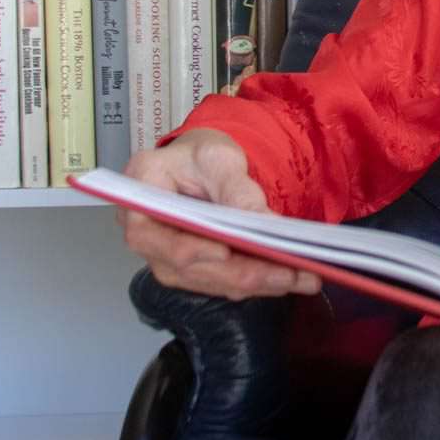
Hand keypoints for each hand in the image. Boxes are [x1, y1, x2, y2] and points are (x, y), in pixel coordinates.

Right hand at [120, 129, 320, 299]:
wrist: (199, 166)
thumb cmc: (200, 156)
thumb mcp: (218, 158)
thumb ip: (236, 188)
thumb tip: (261, 221)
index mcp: (138, 197)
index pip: (149, 235)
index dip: (185, 248)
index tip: (223, 252)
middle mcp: (145, 235)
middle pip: (186, 267)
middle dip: (242, 273)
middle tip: (289, 273)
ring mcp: (165, 258)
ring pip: (209, 281)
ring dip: (257, 283)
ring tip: (301, 278)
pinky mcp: (192, 271)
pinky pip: (222, 282)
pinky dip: (256, 281)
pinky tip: (289, 277)